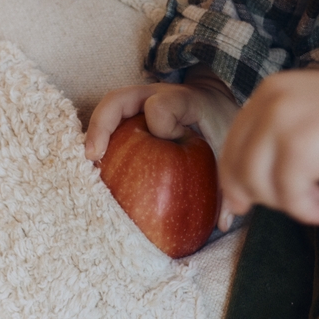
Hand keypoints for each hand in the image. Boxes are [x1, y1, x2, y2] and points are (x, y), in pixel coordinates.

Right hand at [85, 67, 239, 228]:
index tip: (172, 138)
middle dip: (101, 126)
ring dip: (93, 137)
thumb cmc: (220, 126)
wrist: (213, 102)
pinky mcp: (128, 117)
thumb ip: (228, 182)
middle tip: (93, 157)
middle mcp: (153, 96)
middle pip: (117, 100)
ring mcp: (136, 104)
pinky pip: (107, 126)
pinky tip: (97, 175)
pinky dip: (99, 146)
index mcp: (183, 99)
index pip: (161, 104)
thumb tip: (223, 222)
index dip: (162, 124)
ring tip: (87, 170)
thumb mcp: (230, 148)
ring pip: (106, 113)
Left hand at [219, 46, 318, 225]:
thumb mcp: (310, 120)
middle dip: (258, 196)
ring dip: (286, 204)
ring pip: (258, 182)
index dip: (233, 178)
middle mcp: (268, 101)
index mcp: (268, 92)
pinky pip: (288, 193)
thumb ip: (278, 139)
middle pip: (237, 164)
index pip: (232, 142)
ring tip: (316, 203)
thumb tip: (246, 186)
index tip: (242, 204)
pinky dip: (303, 209)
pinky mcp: (301, 144)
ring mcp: (282, 121)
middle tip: (289, 207)